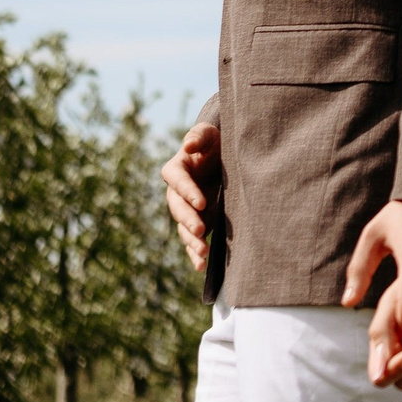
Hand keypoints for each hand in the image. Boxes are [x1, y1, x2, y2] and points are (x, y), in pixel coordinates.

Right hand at [160, 123, 221, 271]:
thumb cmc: (215, 142)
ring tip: (202, 253)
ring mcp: (187, 210)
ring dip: (191, 241)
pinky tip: (201, 267)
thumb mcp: (209, 134)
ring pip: (183, 228)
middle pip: (178, 208)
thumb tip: (187, 146)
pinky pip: (192, 241)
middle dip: (188, 220)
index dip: (187, 191)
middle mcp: (178, 192)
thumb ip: (198, 137)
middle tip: (201, 230)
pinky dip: (194, 254)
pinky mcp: (198, 222)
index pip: (176, 180)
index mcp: (177, 169)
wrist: (225, 157)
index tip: (201, 202)